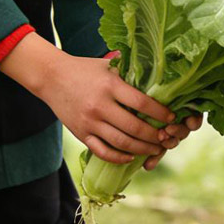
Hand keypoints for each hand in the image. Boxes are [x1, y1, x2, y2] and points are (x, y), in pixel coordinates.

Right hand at [0, 34, 194, 165]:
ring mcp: (89, 122)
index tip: (172, 117)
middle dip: (155, 136)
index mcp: (110, 86)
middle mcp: (100, 106)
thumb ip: (131, 73)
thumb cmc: (85, 69)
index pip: (142, 103)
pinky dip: (119, 157)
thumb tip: (161, 78)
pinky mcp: (81, 133)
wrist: (51, 77)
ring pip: (121, 143)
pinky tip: (131, 156)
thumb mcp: (109, 66)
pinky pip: (102, 151)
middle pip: (134, 128)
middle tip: (168, 138)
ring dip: (142, 149)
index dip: (161, 113)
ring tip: (156, 149)